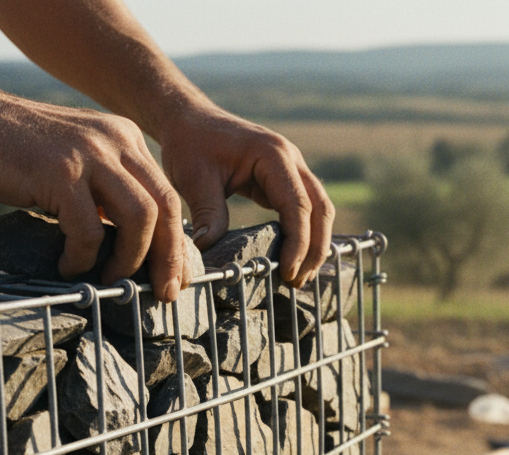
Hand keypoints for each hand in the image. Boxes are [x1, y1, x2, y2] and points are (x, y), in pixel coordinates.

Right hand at [0, 94, 186, 300]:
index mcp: (125, 139)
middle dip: (167, 257)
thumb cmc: (16, 150)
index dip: (175, 242)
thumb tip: (126, 244)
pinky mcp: (60, 173)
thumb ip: (104, 191)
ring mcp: (89, 155)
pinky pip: (88, 230)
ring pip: (139, 218)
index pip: (167, 196)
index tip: (174, 276)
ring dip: (129, 259)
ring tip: (110, 279)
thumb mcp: (77, 161)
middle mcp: (116, 142)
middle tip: (163, 292)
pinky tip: (67, 266)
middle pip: (164, 207)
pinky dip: (81, 257)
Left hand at [158, 107, 334, 287]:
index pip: (298, 205)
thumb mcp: (193, 178)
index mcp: (273, 155)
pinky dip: (304, 233)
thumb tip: (210, 251)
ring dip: (314, 243)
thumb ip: (208, 213)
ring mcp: (291, 168)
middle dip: (315, 248)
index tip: (288, 272)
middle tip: (298, 281)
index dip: (298, 242)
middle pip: (320, 208)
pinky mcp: (284, 179)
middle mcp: (290, 159)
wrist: (189, 120)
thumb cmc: (190, 144)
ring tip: (299, 277)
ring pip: (319, 209)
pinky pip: (304, 208)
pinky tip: (293, 258)